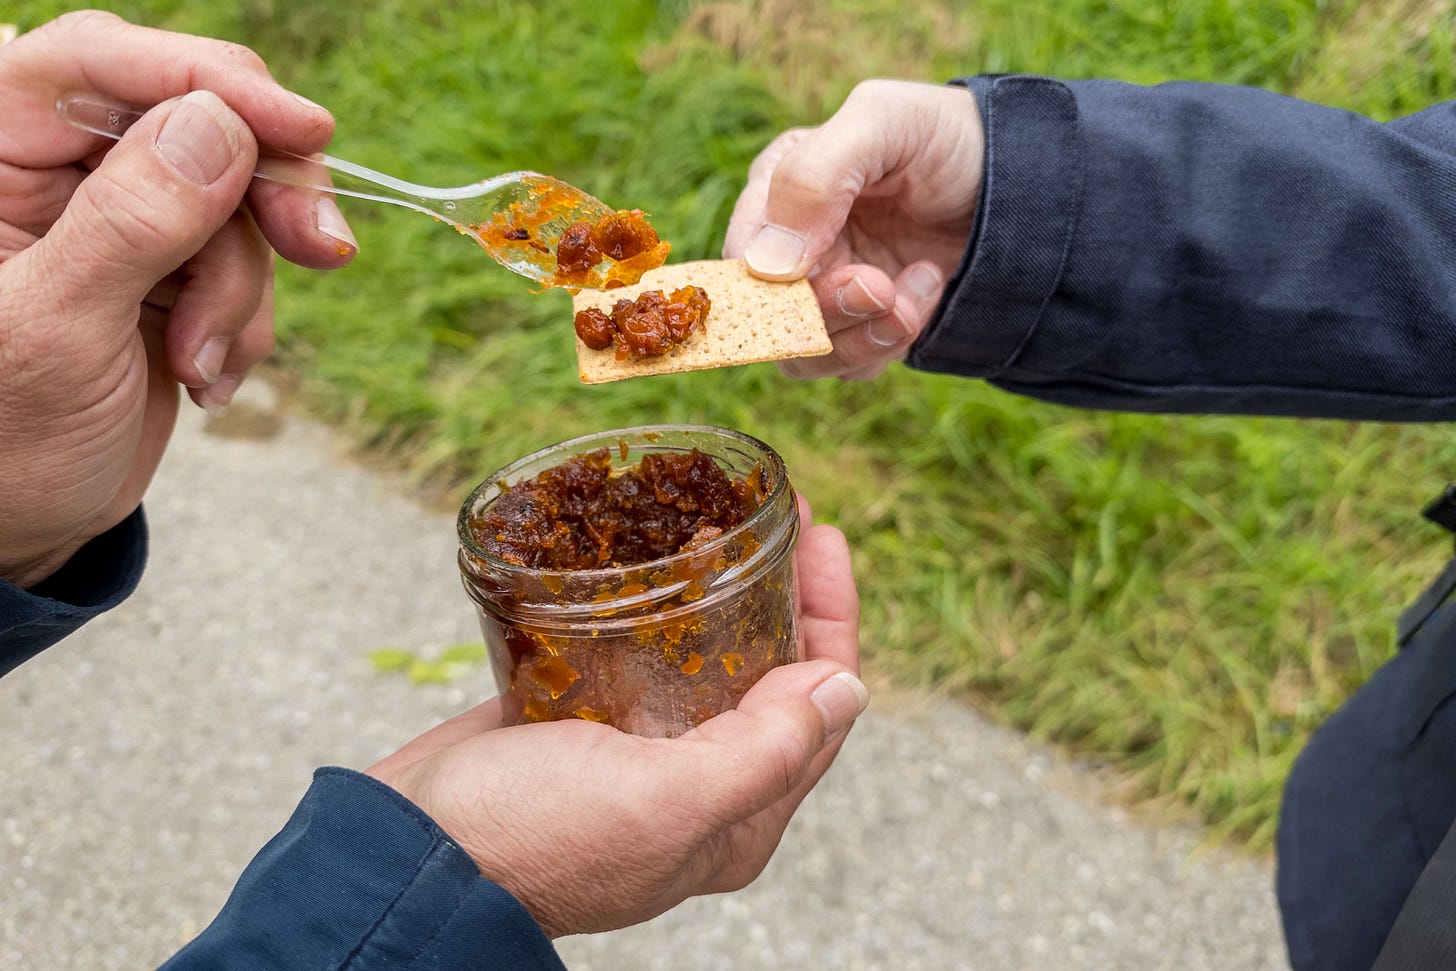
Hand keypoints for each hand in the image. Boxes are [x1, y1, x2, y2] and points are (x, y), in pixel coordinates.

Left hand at [0, 12, 357, 587]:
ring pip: (237, 202)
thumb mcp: (57, 330)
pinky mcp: (169, 268)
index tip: (304, 129)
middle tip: (322, 251)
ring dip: (240, 293)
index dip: (206, 78)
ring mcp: (122, 219)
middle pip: (196, 119)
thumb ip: (131, 222)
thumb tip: (216, 126)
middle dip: (264, 193)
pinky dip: (244, 325)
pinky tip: (204, 380)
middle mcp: (56, 170)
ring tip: (197, 368)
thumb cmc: (1, 439)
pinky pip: (249, 263)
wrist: (28, 521)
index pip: (100, 65)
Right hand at [366, 504, 863, 937]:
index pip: (818, 710)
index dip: (831, 618)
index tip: (823, 537)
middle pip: (768, 674)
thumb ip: (764, 752)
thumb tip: (846, 688)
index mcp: (736, 816)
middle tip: (780, 513)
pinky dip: (651, 603)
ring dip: (722, 589)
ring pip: (703, 658)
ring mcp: (637, 750)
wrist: (409, 854)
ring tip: (720, 520)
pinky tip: (648, 555)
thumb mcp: (665, 803)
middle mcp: (698, 785)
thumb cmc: (534, 840)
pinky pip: (636, 652)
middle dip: (784, 592)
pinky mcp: (579, 719)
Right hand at [723, 79, 983, 379]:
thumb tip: (765, 267)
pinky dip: (894, 339)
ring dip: (868, 334)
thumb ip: (815, 178)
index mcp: (776, 191)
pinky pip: (854, 365)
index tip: (850, 274)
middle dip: (833, 314)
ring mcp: (827, 292)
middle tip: (885, 286)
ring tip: (921, 283)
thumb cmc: (943, 137)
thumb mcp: (883, 124)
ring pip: (809, 357)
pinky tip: (929, 285)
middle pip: (772, 322)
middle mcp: (791, 248)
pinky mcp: (863, 326)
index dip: (779, 290)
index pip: (741, 265)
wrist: (1023, 179)